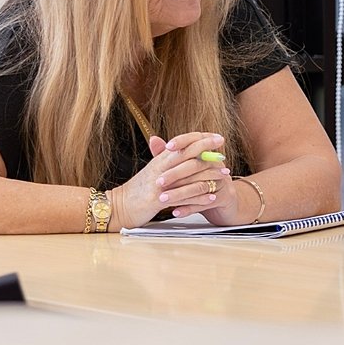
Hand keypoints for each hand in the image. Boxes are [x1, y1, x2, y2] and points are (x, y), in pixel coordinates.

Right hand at [109, 132, 230, 229]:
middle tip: (224, 152)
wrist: (118, 207)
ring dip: (210, 174)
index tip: (217, 137)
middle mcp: (161, 167)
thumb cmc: (137, 190)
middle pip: (189, 153)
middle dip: (209, 151)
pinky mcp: (159, 199)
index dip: (202, 138)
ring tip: (225, 175)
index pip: (184, 142)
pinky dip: (201, 196)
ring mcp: (160, 183)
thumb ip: (166, 158)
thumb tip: (183, 148)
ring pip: (191, 174)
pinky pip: (185, 196)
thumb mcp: (152, 170)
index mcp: (160, 159)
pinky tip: (213, 197)